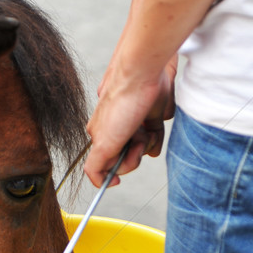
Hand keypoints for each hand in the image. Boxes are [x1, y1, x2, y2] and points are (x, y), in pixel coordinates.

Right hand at [84, 55, 175, 187]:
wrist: (144, 69)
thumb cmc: (122, 101)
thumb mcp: (103, 142)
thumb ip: (95, 166)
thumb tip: (101, 183)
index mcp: (99, 133)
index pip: (108, 163)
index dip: (119, 167)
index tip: (125, 165)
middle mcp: (115, 126)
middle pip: (127, 155)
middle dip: (134, 153)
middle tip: (137, 140)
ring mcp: (134, 119)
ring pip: (142, 145)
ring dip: (147, 144)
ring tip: (147, 129)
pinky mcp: (151, 111)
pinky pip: (155, 133)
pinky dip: (157, 137)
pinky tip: (153, 131)